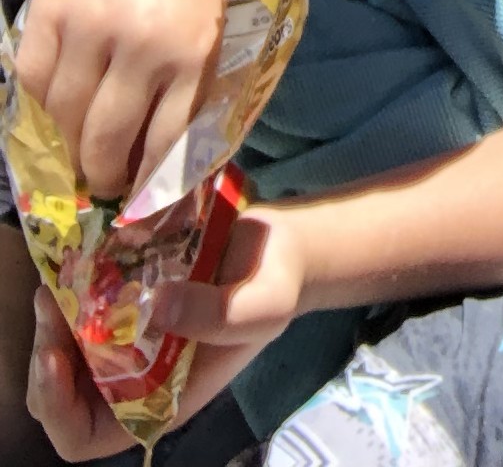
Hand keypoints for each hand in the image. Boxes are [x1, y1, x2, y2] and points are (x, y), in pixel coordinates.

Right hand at [11, 0, 227, 201]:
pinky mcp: (47, 13)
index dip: (150, 188)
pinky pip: (34, 86)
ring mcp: (89, 26)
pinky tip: (56, 115)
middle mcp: (140, 40)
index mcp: (193, 46)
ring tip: (79, 157)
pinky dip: (41, 110)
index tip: (142, 211)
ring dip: (68, 151)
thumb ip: (189, 82)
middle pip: (107, 141)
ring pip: (64, 121)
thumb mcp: (213, 16)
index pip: (166, 144)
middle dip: (103, 179)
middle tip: (104, 188)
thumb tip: (162, 160)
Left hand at [22, 206, 306, 461]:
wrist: (281, 244)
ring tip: (58, 279)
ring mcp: (124, 336)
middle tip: (52, 303)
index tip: (58, 359)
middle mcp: (130, 375)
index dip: (58, 408)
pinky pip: (78, 302)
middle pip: (58, 392)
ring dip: (51, 317)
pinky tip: (76, 255)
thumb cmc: (274, 287)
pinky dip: (69, 283)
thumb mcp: (262, 307)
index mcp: (157, 398)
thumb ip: (219, 316)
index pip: (82, 435)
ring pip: (60, 346)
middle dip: (45, 354)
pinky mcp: (125, 295)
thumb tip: (158, 307)